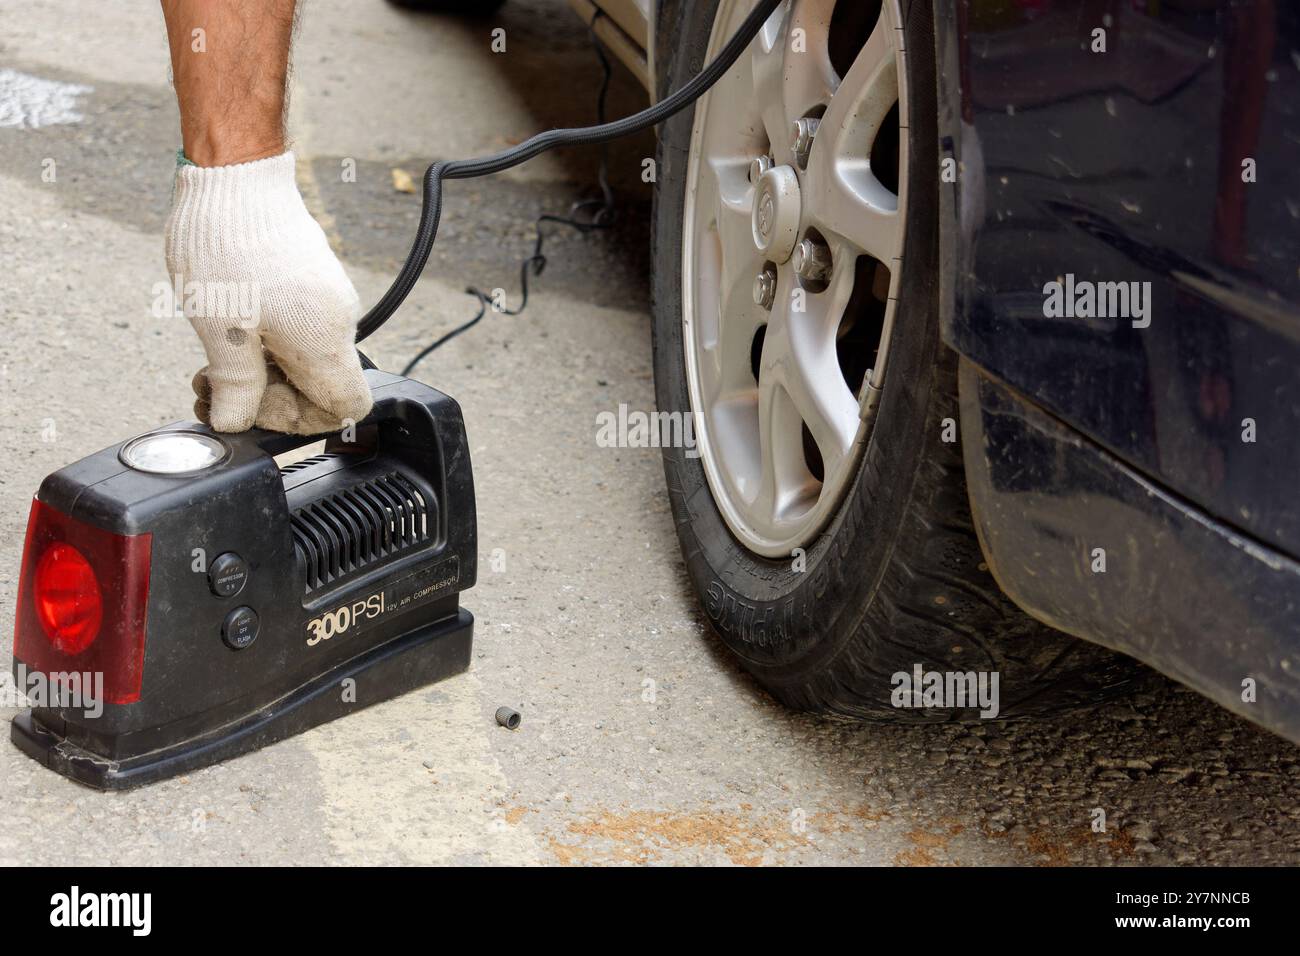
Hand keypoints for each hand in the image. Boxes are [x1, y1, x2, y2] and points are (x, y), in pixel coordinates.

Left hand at [165, 151, 371, 432]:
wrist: (236, 173)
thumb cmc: (228, 244)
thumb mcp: (220, 329)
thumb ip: (235, 386)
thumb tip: (235, 423)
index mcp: (325, 341)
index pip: (345, 409)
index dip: (301, 423)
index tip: (253, 408)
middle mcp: (338, 322)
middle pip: (320, 388)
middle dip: (266, 397)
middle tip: (213, 387)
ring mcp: (327, 300)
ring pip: (304, 361)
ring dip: (259, 371)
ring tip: (211, 360)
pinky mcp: (312, 283)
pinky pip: (299, 332)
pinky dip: (266, 344)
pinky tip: (227, 329)